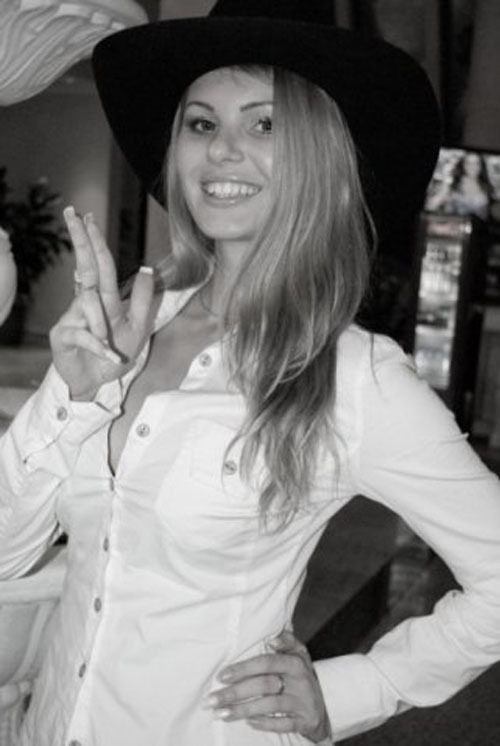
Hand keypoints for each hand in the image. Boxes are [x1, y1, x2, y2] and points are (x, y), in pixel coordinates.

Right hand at [50, 207, 154, 400]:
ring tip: (109, 346)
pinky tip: (108, 354)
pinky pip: (84, 334)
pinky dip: (98, 345)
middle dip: (81, 241)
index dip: (94, 241)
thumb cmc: (114, 353)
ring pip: (89, 305)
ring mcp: (71, 317)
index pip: (99, 265)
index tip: (86, 216)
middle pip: (84, 267)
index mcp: (103, 298)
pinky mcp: (63, 336)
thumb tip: (147, 268)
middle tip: (73, 215)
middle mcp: (85, 303)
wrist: (96, 383)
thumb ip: (143, 300)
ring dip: (101, 325)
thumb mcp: (138, 327)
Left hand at [205, 630, 330, 742]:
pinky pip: (283, 724)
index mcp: (295, 660)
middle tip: (212, 700)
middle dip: (235, 693)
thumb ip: (285, 641)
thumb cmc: (299, 674)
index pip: (266, 662)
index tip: (221, 676)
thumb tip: (271, 639)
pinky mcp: (306, 720)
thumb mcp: (298, 653)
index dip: (243, 668)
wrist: (324, 703)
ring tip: (222, 714)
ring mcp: (303, 701)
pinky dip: (265, 724)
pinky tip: (248, 723)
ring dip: (243, 710)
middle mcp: (300, 680)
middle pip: (264, 684)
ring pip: (270, 706)